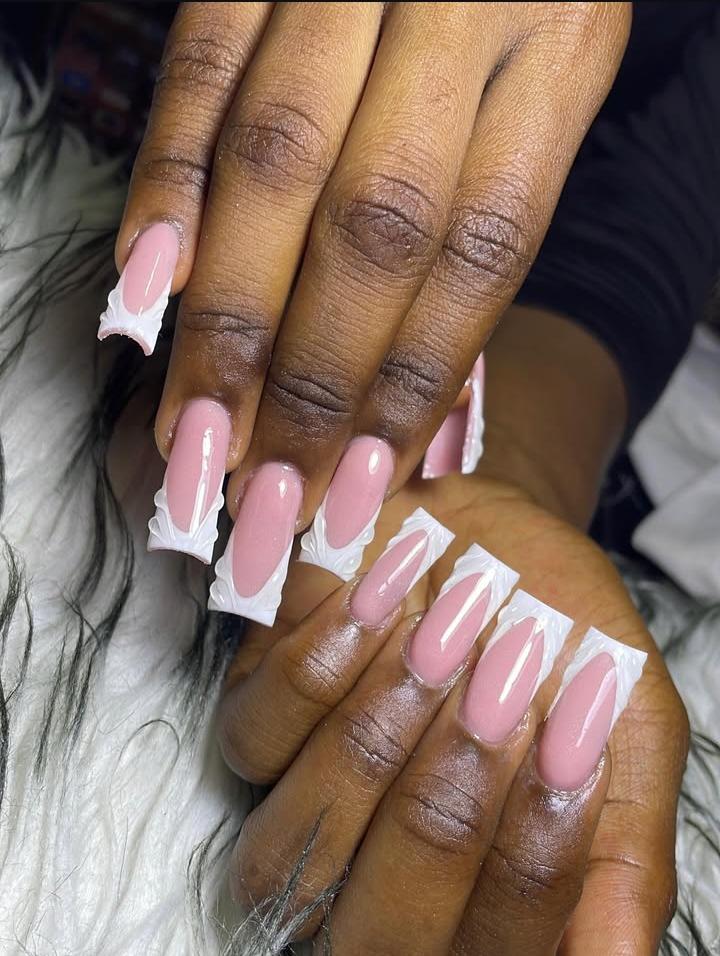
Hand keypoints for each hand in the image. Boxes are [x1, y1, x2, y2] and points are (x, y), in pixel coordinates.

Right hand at [110, 2, 629, 538]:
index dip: (413, 383)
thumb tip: (411, 421)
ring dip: (229, 314)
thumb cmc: (512, 2)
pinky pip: (203, 65)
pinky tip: (146, 283)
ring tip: (201, 430)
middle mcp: (463, 3)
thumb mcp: (536, 93)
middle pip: (376, 226)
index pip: (480, 252)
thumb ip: (473, 232)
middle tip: (266, 492)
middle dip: (312, 378)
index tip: (359, 486)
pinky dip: (169, 178)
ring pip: (277, 162)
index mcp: (564, 49)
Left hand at [218, 472, 687, 954]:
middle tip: (499, 691)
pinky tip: (380, 603)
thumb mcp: (630, 731)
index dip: (531, 858)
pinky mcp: (257, 721)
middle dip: (448, 801)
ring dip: (379, 733)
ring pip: (301, 842)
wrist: (499, 534)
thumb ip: (623, 854)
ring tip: (439, 639)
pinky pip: (257, 738)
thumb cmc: (564, 632)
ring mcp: (307, 801)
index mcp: (477, 898)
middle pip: (380, 928)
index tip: (574, 748)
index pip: (494, 947)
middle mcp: (381, 873)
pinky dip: (325, 666)